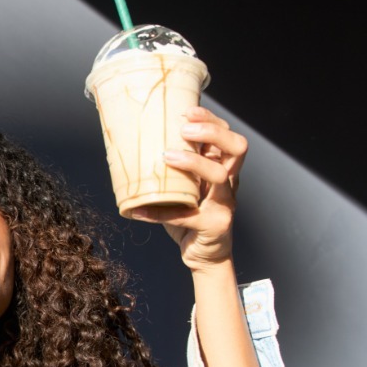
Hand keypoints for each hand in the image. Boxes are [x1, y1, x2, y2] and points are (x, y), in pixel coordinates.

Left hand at [129, 107, 245, 270]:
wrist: (203, 255)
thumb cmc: (190, 214)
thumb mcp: (183, 186)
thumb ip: (172, 168)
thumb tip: (130, 143)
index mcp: (223, 168)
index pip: (228, 135)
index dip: (211, 120)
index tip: (187, 111)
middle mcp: (230, 182)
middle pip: (237, 147)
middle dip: (212, 132)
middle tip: (184, 130)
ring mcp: (225, 203)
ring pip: (219, 176)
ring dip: (192, 163)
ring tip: (166, 156)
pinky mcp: (214, 225)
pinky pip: (186, 215)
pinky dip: (158, 213)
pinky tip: (136, 210)